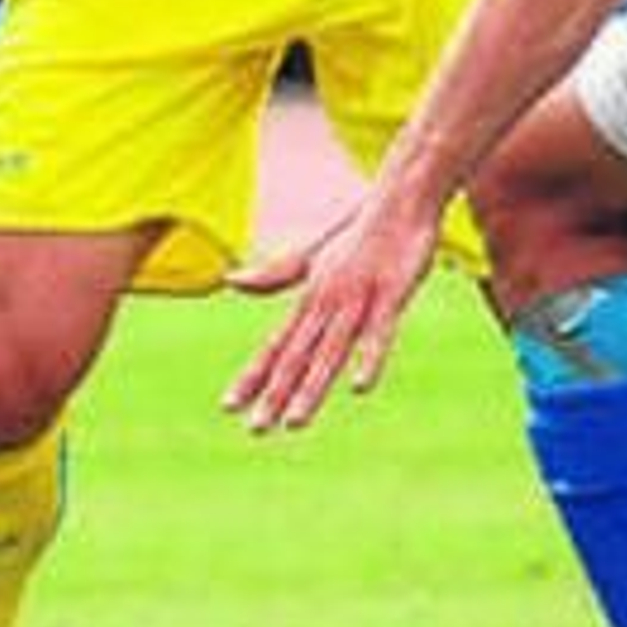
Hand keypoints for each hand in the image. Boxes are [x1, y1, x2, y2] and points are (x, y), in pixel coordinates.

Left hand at [224, 199, 441, 431]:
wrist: (398, 197)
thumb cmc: (358, 230)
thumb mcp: (312, 256)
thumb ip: (274, 274)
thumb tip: (230, 280)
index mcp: (308, 299)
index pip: (275, 346)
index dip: (253, 376)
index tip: (229, 407)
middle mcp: (325, 302)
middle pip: (297, 355)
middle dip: (275, 394)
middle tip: (255, 430)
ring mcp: (357, 299)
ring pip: (330, 351)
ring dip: (311, 387)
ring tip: (294, 422)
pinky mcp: (390, 293)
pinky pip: (378, 332)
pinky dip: (368, 358)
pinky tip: (359, 386)